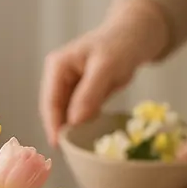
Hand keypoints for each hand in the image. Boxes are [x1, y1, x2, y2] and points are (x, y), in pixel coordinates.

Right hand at [39, 0, 169, 146]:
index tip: (59, 145)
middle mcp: (58, 77)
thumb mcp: (106, 67)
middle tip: (69, 152)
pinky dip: (82, 126)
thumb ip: (89, 93)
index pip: (50, 101)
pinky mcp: (80, 95)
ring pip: (64, 115)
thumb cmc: (121, 44)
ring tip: (77, 149)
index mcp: (57, 67)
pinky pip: (77, 115)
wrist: (136, 36)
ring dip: (71, 130)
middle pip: (54, 110)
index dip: (53, 124)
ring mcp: (68, 87)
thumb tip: (73, 122)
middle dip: (60, 130)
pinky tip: (87, 137)